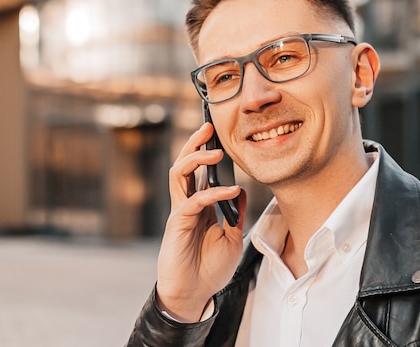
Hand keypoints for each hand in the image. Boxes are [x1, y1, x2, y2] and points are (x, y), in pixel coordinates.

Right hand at [155, 122, 245, 321]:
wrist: (195, 293)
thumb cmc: (211, 267)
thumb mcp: (233, 237)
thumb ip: (235, 214)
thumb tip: (242, 191)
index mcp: (201, 204)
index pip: (201, 172)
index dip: (207, 152)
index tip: (219, 135)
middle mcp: (188, 203)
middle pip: (185, 165)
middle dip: (194, 143)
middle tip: (207, 126)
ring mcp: (181, 212)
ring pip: (180, 174)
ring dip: (196, 158)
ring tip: (216, 151)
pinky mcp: (178, 223)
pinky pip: (194, 201)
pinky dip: (213, 193)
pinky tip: (231, 191)